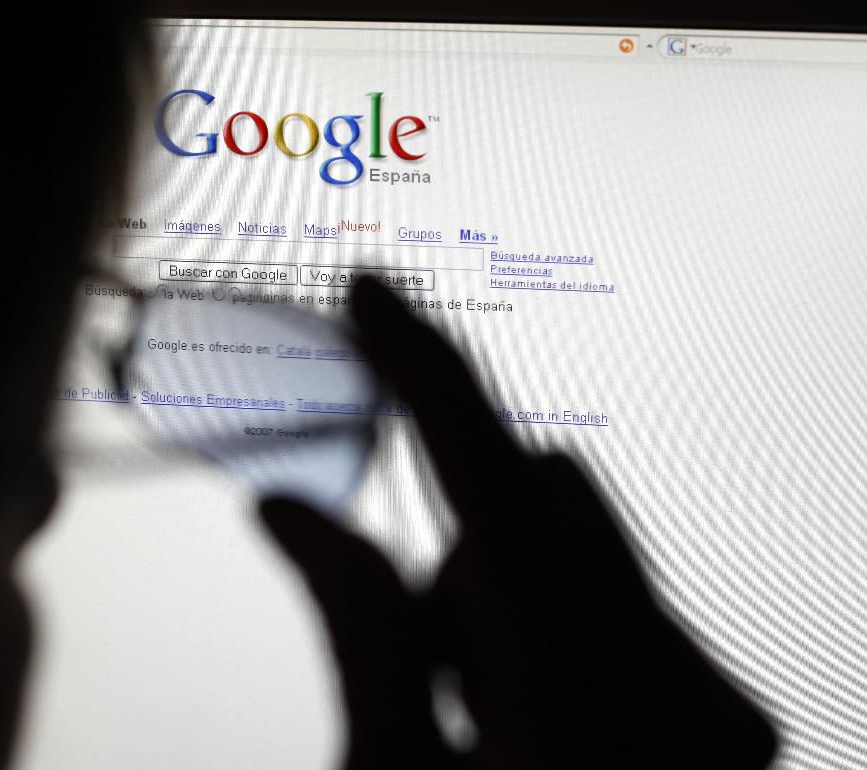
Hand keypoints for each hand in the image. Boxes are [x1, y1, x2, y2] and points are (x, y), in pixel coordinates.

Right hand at [260, 278, 775, 768]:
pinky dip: (559, 639)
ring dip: (506, 600)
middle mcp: (687, 691)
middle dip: (461, 551)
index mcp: (587, 705)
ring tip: (483, 717)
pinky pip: (624, 607)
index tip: (373, 295)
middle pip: (545, 501)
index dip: (423, 372)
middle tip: (430, 667)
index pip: (492, 480)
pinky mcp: (726, 720)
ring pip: (581, 552)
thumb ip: (357, 635)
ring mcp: (718, 711)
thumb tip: (296, 511)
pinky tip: (540, 729)